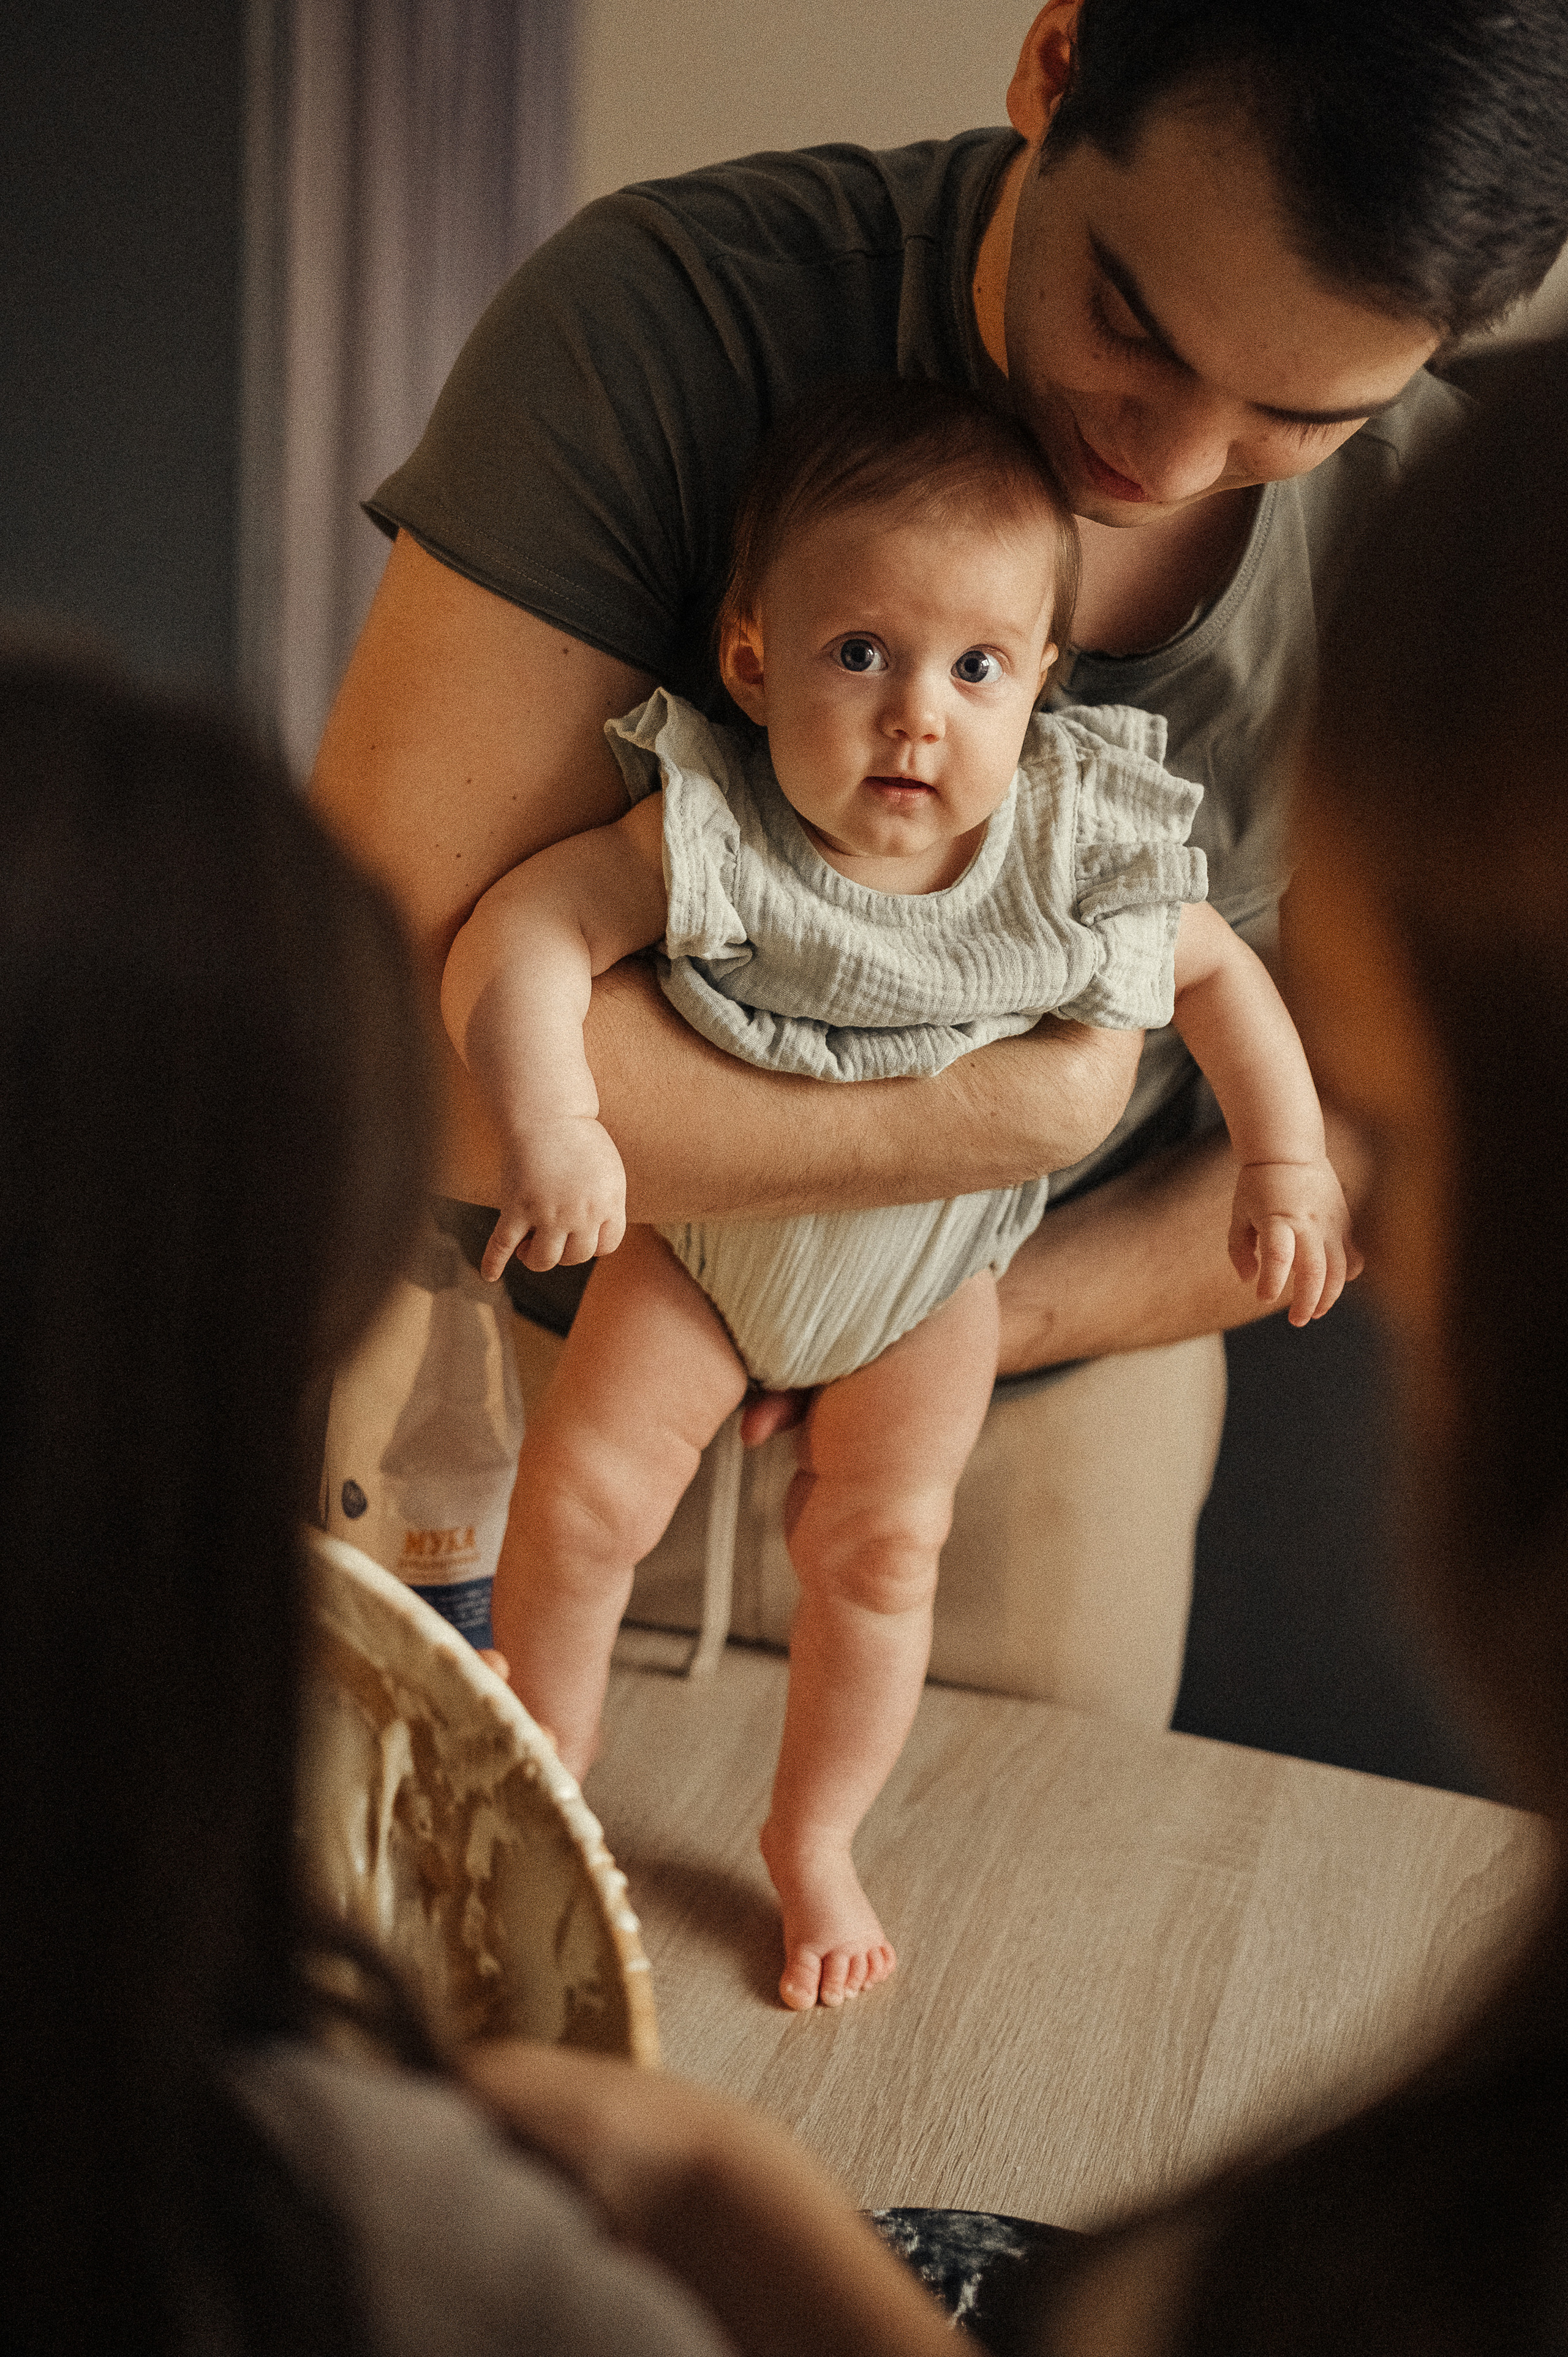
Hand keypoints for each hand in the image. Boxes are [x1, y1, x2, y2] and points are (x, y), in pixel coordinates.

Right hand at [482, 1115, 625, 1278]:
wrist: (546, 1114)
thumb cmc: (579, 1140)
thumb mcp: (609, 1172)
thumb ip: (608, 1204)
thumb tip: (599, 1237)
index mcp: (606, 1204)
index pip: (605, 1246)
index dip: (593, 1243)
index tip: (581, 1232)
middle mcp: (579, 1214)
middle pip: (576, 1256)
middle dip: (566, 1252)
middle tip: (553, 1237)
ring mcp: (546, 1213)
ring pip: (543, 1260)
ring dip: (536, 1259)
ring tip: (529, 1247)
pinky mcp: (515, 1208)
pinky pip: (502, 1244)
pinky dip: (493, 1262)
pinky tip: (489, 1275)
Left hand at [1228, 1158, 1363, 1326]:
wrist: (1290, 1151)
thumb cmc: (1259, 1184)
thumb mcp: (1238, 1213)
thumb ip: (1239, 1249)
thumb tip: (1248, 1280)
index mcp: (1277, 1219)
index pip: (1277, 1256)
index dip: (1271, 1282)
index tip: (1263, 1297)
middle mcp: (1307, 1223)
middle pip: (1315, 1270)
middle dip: (1307, 1302)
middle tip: (1296, 1320)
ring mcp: (1330, 1223)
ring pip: (1339, 1269)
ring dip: (1328, 1296)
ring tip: (1314, 1313)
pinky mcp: (1344, 1223)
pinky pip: (1352, 1255)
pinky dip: (1347, 1274)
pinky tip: (1333, 1285)